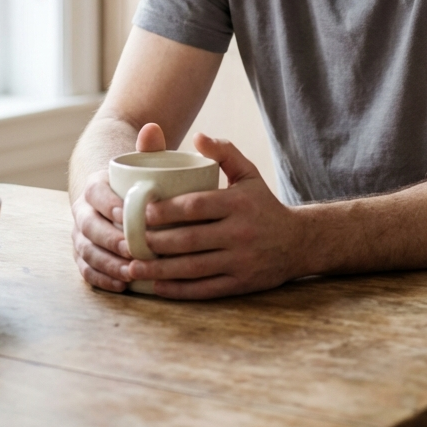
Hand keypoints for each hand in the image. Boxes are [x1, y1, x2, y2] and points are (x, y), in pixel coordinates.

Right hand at [71, 122, 166, 291]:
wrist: (117, 194)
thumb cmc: (137, 179)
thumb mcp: (142, 162)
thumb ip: (148, 147)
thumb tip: (153, 127)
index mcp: (95, 186)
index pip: (96, 193)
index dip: (109, 204)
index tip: (127, 214)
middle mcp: (83, 211)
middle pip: (88, 227)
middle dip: (109, 240)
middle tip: (132, 248)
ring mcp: (82, 235)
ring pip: (86, 251)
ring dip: (106, 263)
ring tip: (130, 272)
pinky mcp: (85, 255)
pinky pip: (86, 269)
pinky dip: (101, 278)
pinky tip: (120, 285)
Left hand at [126, 133, 302, 299]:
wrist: (297, 242)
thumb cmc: (263, 203)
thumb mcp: (249, 174)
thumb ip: (224, 152)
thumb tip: (197, 137)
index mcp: (238, 203)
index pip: (196, 206)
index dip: (167, 210)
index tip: (143, 212)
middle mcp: (240, 233)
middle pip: (189, 239)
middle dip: (155, 242)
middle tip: (129, 241)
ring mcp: (241, 261)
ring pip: (193, 268)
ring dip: (159, 270)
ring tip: (133, 268)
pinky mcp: (241, 284)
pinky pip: (204, 289)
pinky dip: (178, 290)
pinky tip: (156, 286)